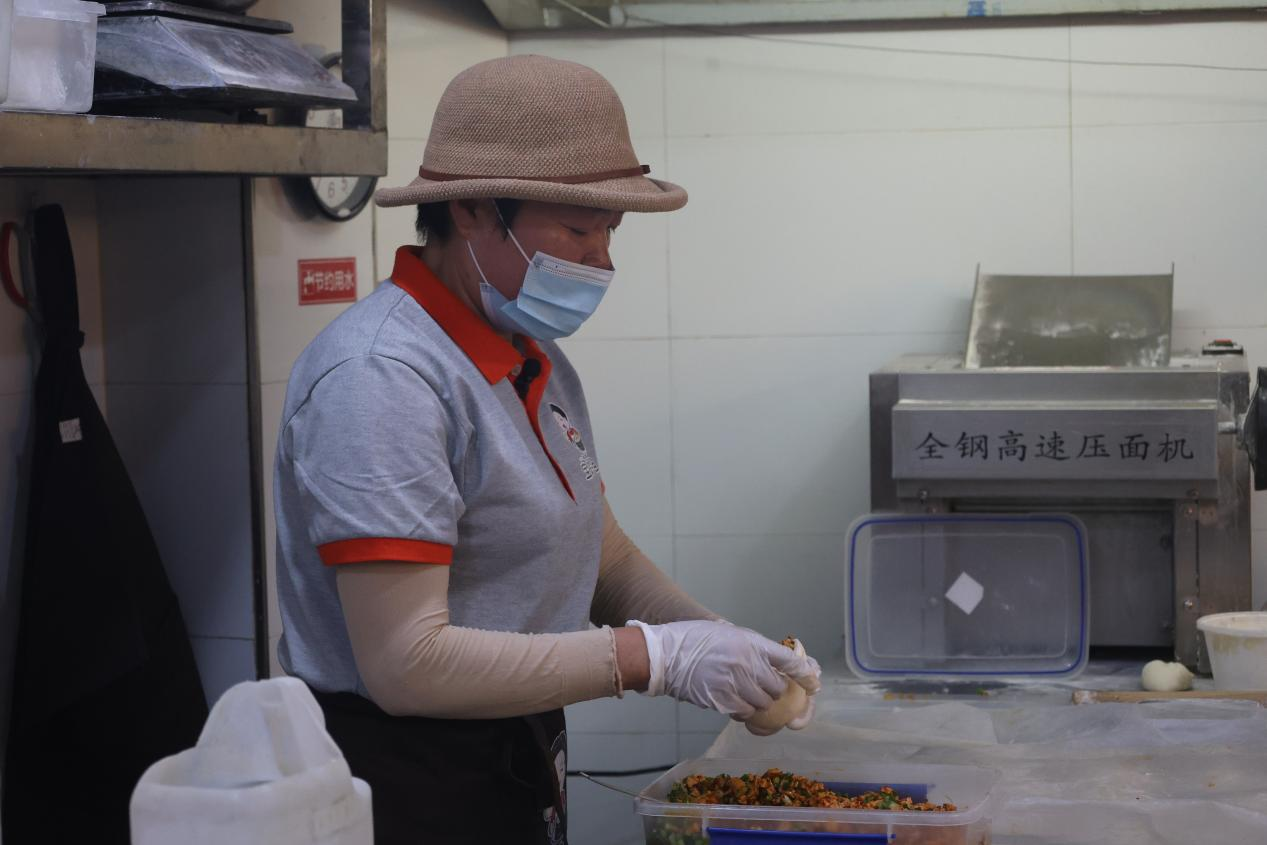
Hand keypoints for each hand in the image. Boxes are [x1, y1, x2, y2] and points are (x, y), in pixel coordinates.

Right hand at [627, 620, 820, 719]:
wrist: (665, 655)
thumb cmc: (694, 639)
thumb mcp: (728, 633)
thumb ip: (753, 649)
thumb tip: (777, 667)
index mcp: (750, 642)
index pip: (788, 660)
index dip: (805, 674)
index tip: (814, 684)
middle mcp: (746, 664)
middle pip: (777, 688)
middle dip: (774, 691)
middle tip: (762, 687)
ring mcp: (734, 684)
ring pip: (762, 704)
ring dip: (759, 703)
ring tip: (743, 693)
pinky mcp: (721, 702)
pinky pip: (743, 713)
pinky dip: (742, 710)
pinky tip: (731, 700)